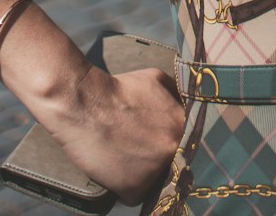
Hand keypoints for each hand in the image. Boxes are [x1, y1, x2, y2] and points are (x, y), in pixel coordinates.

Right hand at [53, 64, 184, 204]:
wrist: (85, 103)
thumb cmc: (120, 89)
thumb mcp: (158, 80)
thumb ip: (177, 97)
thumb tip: (186, 106)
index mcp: (183, 125)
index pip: (190, 143)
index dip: (174, 142)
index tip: (162, 140)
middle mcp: (175, 150)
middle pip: (174, 163)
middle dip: (159, 156)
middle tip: (143, 147)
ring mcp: (155, 172)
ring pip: (155, 180)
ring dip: (143, 171)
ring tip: (126, 154)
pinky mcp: (134, 190)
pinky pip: (135, 194)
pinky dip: (125, 185)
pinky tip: (115, 166)